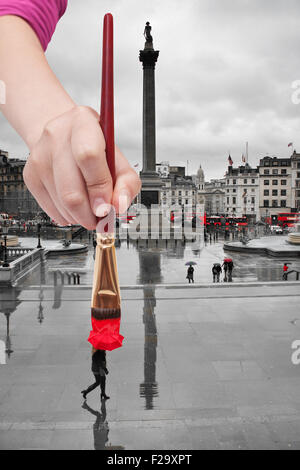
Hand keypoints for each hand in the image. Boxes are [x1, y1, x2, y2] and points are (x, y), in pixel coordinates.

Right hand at [23, 106, 140, 229]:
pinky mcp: (30, 175)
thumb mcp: (119, 159)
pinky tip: (75, 207)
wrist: (64, 139)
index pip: (89, 156)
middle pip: (71, 190)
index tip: (106, 206)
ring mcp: (39, 156)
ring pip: (61, 203)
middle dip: (90, 213)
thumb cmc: (95, 148)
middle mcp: (56, 136)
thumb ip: (127, 183)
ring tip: (90, 209)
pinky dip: (67, 216)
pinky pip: (50, 209)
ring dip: (80, 216)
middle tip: (100, 217)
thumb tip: (120, 205)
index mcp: (83, 123)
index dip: (100, 188)